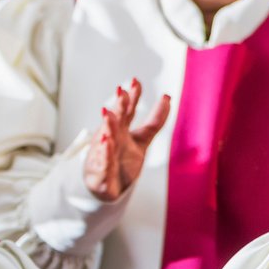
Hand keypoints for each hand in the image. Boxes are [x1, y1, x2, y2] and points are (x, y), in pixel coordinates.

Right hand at [83, 79, 171, 202]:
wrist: (107, 187)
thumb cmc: (121, 160)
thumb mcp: (142, 140)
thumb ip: (154, 121)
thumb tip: (167, 97)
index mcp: (121, 129)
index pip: (128, 110)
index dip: (132, 96)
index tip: (136, 81)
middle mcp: (111, 138)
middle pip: (116, 120)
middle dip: (118, 106)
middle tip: (122, 91)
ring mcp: (104, 153)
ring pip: (106, 137)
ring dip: (108, 125)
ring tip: (108, 112)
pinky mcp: (101, 171)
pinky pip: (103, 161)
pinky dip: (104, 151)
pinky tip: (105, 140)